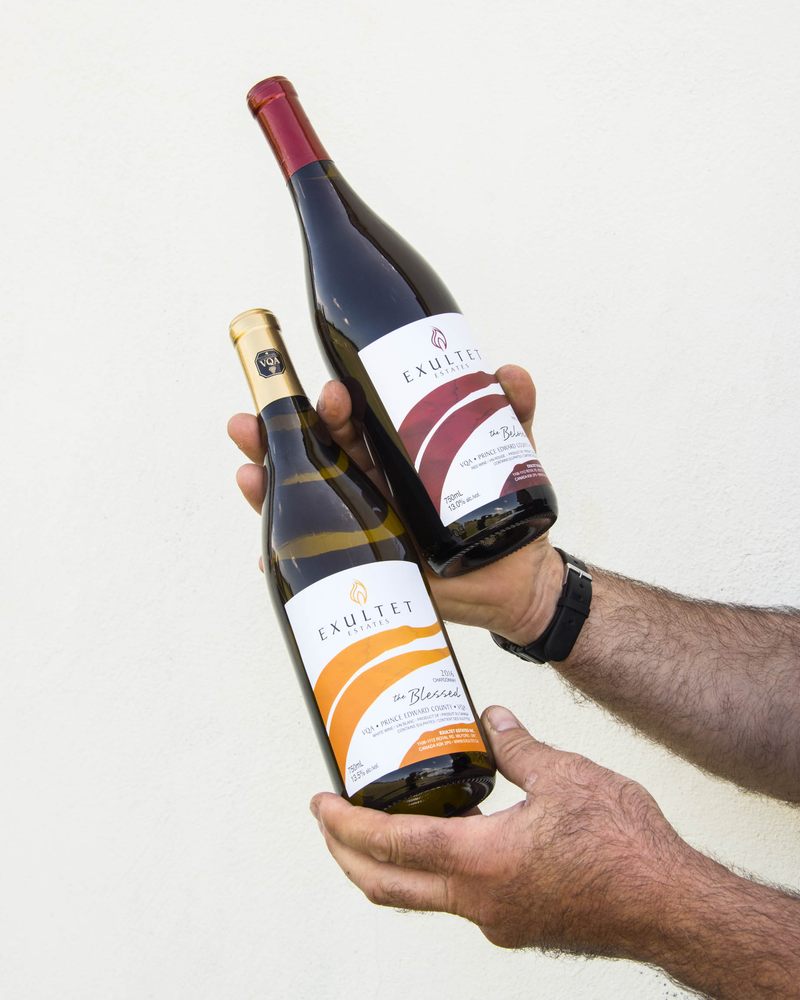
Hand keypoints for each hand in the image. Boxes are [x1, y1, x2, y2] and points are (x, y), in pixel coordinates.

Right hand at [228, 365, 563, 643]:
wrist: (519, 578)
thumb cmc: (505, 511)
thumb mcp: (510, 452)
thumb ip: (513, 412)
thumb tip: (510, 372)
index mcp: (395, 456)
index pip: (352, 424)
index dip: (333, 407)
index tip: (332, 392)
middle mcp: (371, 486)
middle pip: (316, 454)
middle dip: (283, 431)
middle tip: (265, 418)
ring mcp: (365, 526)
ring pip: (307, 498)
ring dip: (270, 482)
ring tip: (248, 471)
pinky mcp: (370, 565)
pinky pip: (319, 559)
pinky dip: (288, 555)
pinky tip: (263, 553)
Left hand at [310, 705, 692, 958]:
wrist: (670, 904)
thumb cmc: (623, 847)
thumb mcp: (563, 775)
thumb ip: (516, 746)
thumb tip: (492, 718)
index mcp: (479, 861)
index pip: (389, 844)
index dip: (344, 826)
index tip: (320, 807)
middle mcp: (478, 901)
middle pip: (388, 886)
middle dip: (347, 855)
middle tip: (330, 824)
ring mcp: (498, 920)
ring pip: (422, 897)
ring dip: (390, 865)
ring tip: (383, 823)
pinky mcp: (520, 924)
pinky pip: (460, 900)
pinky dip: (435, 871)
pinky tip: (454, 836)